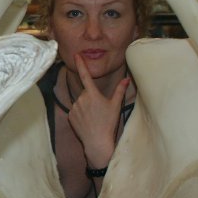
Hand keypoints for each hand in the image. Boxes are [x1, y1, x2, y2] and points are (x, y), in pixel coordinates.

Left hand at [68, 54, 129, 169]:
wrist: (97, 141)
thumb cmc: (108, 123)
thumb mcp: (115, 106)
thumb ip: (120, 90)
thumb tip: (127, 79)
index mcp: (92, 94)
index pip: (85, 75)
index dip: (81, 64)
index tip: (76, 55)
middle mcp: (81, 98)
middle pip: (86, 93)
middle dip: (91, 98)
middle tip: (100, 111)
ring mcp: (74, 107)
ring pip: (80, 102)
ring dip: (86, 106)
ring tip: (94, 118)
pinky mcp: (70, 116)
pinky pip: (75, 111)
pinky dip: (80, 114)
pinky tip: (87, 122)